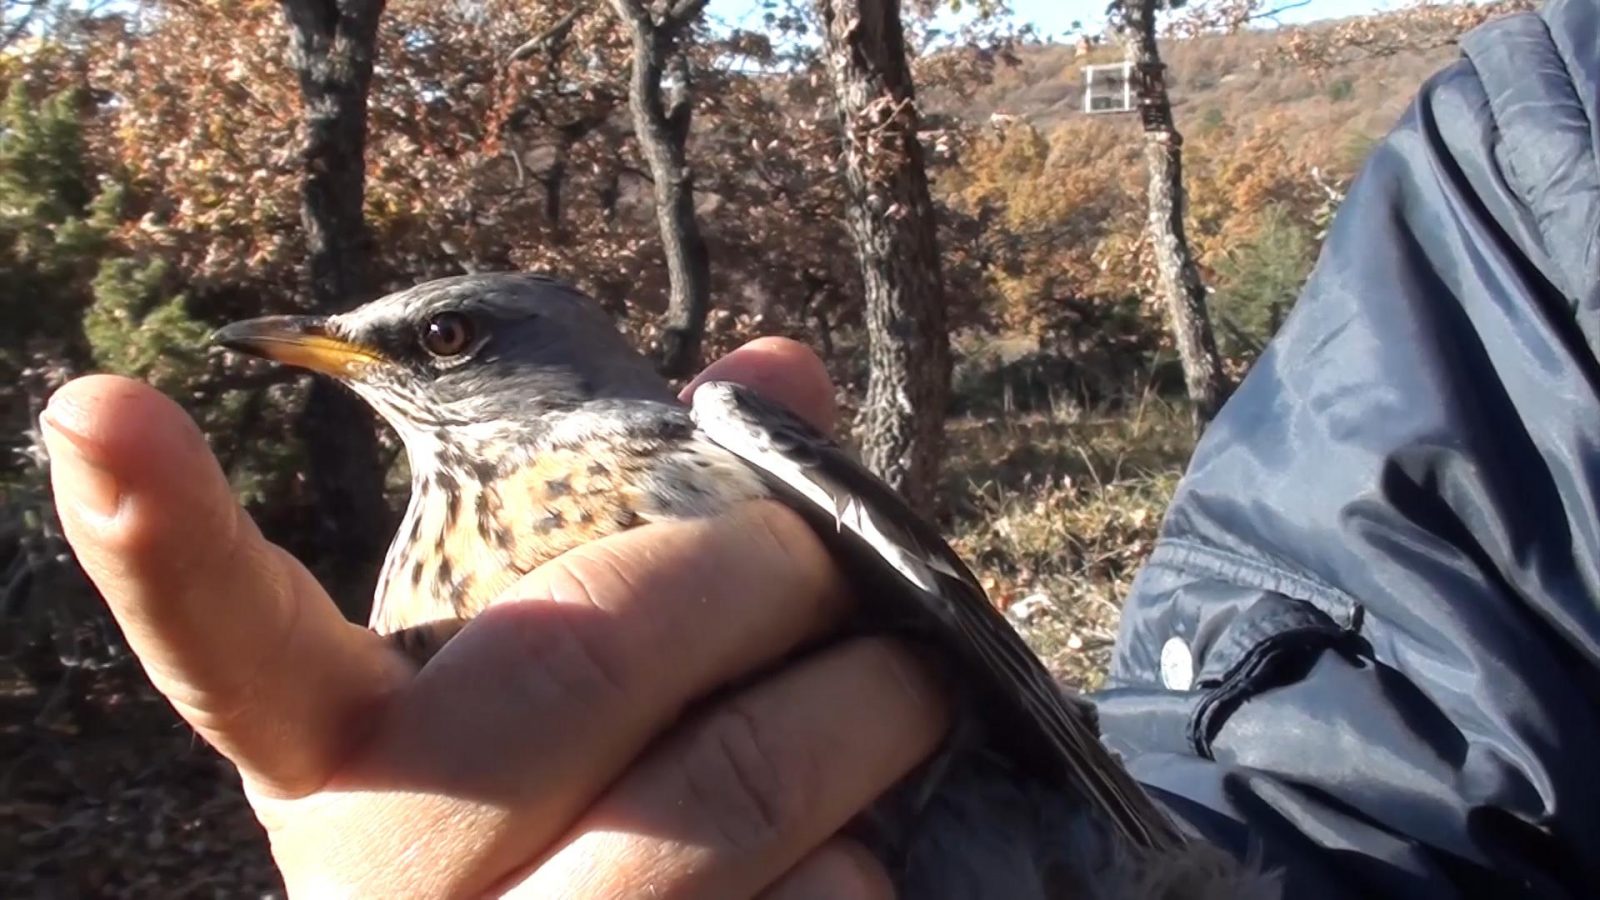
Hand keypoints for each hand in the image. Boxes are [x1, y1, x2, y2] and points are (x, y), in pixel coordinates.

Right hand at [44, 337, 950, 897]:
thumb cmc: (585, 808)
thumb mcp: (560, 688)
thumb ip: (649, 526)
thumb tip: (779, 372)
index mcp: (342, 762)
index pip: (229, 644)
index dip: (160, 536)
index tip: (100, 411)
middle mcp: (389, 871)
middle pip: (576, 665)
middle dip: (752, 576)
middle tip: (821, 556)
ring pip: (724, 802)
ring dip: (862, 709)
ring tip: (901, 681)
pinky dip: (871, 856)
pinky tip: (856, 843)